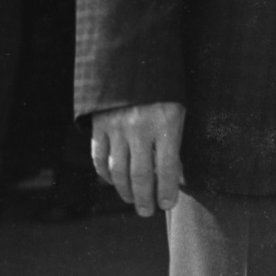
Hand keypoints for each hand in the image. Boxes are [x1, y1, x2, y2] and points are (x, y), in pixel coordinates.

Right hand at [90, 102, 185, 217]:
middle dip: (145, 198)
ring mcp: (116, 127)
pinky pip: (100, 158)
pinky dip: (106, 175)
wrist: (131, 63)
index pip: (168, 167)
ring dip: (125, 191)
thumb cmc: (161, 93)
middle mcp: (140, 127)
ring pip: (118, 170)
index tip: (167, 204)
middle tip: (147, 212)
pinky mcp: (98, 126)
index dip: (167, 190)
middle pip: (141, 174)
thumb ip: (173, 145)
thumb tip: (175, 179)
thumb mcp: (176, 113)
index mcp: (166, 124)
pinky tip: (114, 182)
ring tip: (133, 200)